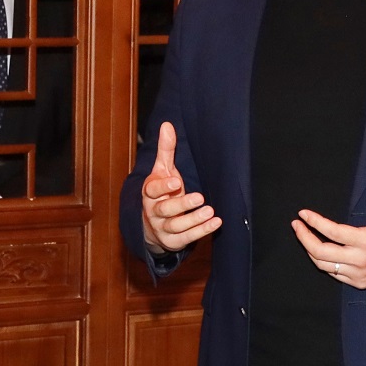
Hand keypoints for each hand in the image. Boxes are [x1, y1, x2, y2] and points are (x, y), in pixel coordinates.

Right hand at [140, 122, 220, 253]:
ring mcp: (162, 228)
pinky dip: (202, 231)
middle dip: (182, 205)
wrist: (152, 225)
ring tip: (210, 211)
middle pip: (165, 210)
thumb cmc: (162, 192)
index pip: (153, 190)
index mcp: (150, 193)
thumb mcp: (162, 171)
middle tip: (200, 198)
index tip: (176, 182)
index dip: (163, 187)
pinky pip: (187, 238)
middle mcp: (153, 212)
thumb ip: (166, 150)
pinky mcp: (173, 241)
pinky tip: (215, 223)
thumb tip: (167, 124)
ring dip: (194, 220)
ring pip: (177, 226)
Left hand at [294, 166, 365, 288]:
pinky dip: (324, 263)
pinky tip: (320, 251)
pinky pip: (335, 274)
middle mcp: (361, 259)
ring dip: (310, 251)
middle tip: (297, 225)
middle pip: (321, 252)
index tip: (303, 214)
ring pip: (324, 266)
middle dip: (304, 238)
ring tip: (304, 237)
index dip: (314, 222)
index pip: (332, 232)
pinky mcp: (360, 283)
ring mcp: (359, 274)